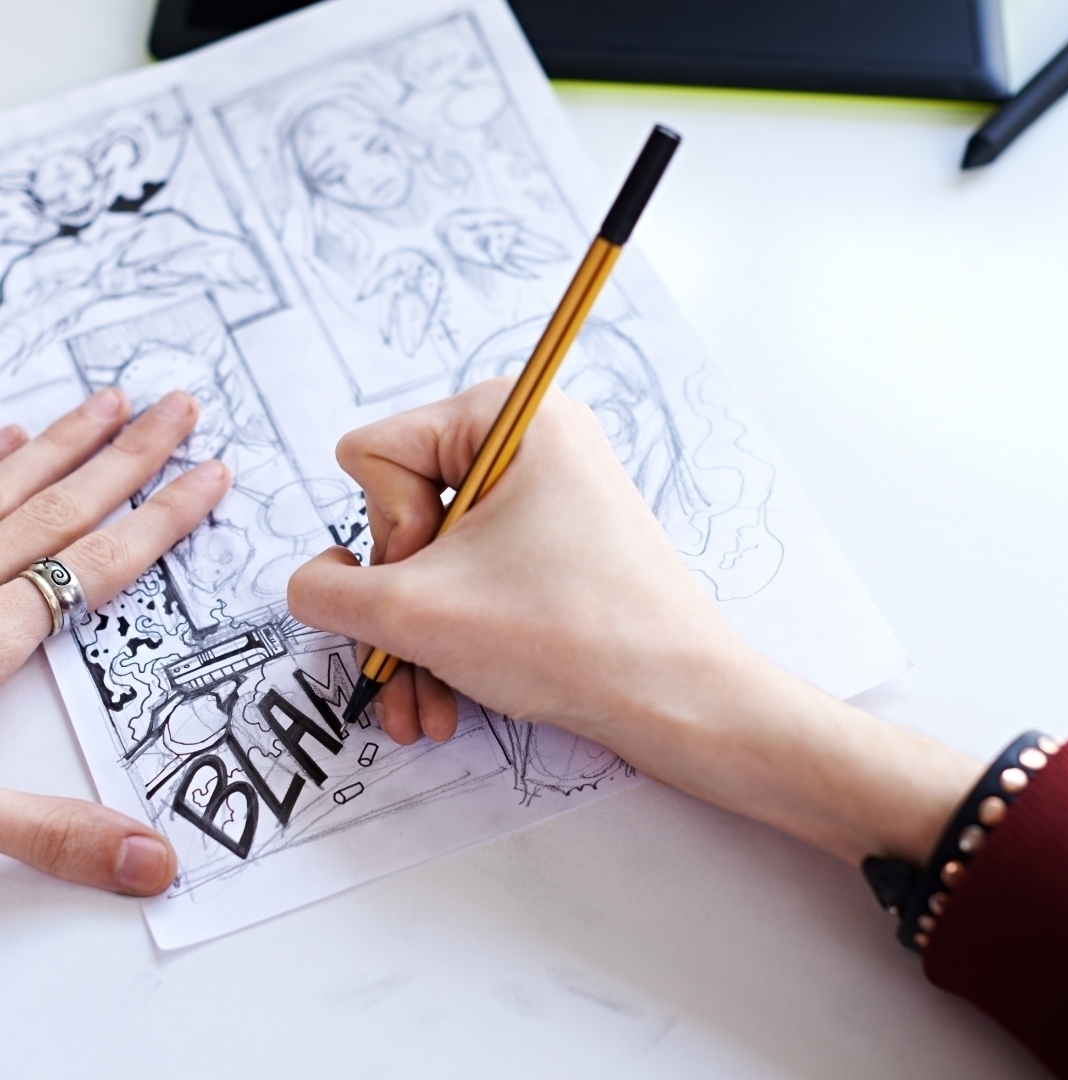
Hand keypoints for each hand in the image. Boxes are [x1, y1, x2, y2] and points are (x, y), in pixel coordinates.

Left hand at [0, 388, 229, 893]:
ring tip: (113, 399)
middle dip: (131, 454)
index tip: (212, 476)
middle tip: (181, 406)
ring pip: (6, 485)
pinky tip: (8, 431)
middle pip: (63, 505)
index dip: (164, 519)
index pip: (99, 564)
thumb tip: (158, 864)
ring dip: (66, 439)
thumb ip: (55, 834)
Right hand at [289, 381, 980, 865]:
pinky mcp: (552, 549)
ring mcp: (542, 498)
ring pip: (433, 564)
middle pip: (400, 513)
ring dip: (416, 641)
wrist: (678, 704)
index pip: (372, 453)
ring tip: (420, 714)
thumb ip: (327, 590)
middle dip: (398, 604)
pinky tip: (443, 706)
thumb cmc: (566, 637)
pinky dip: (452, 641)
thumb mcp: (416, 611)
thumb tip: (310, 580)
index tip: (435, 576)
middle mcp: (527, 444)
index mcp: (507, 415)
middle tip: (421, 657)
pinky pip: (472, 582)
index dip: (384, 530)